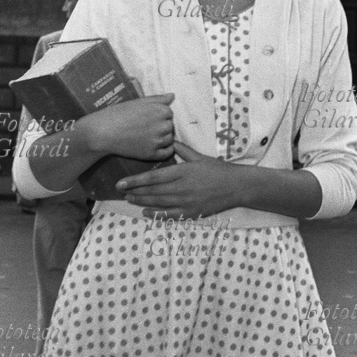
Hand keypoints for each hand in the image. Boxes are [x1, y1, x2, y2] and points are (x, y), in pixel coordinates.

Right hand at [82, 93, 175, 160]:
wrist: (103, 132)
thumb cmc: (118, 114)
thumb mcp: (139, 102)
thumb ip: (158, 99)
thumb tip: (172, 96)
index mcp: (161, 110)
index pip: (169, 113)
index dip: (159, 115)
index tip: (147, 117)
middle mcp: (163, 125)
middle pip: (170, 126)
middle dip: (161, 126)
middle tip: (145, 127)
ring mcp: (158, 141)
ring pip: (169, 138)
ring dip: (162, 137)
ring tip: (146, 136)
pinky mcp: (152, 154)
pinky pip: (168, 152)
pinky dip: (165, 150)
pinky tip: (155, 146)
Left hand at [115, 141, 244, 217]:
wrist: (235, 186)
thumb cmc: (217, 170)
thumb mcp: (199, 157)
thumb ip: (183, 150)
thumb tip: (169, 141)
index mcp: (182, 172)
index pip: (153, 176)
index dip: (136, 180)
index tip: (121, 182)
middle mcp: (181, 187)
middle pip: (152, 190)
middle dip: (135, 191)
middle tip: (120, 191)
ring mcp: (185, 201)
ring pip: (158, 202)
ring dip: (141, 201)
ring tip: (129, 199)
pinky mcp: (190, 212)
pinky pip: (169, 215)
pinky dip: (156, 214)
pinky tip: (146, 212)